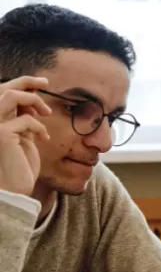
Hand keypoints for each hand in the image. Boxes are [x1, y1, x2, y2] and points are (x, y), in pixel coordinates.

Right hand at [0, 76, 51, 195]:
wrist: (14, 190)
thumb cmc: (18, 166)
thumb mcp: (22, 137)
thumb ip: (21, 118)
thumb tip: (31, 98)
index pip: (1, 93)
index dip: (20, 83)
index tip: (41, 83)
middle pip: (3, 89)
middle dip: (26, 81)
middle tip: (45, 82)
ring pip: (10, 96)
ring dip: (32, 99)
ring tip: (46, 113)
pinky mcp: (0, 134)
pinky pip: (26, 120)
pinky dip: (39, 126)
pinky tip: (44, 139)